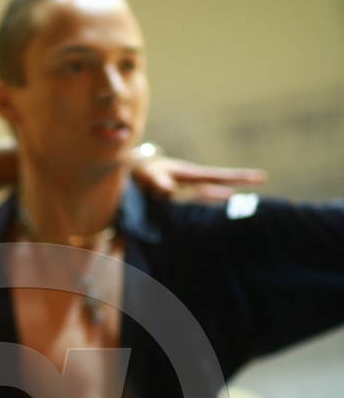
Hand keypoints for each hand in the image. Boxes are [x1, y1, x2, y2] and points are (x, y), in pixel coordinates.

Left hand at [132, 154, 265, 202]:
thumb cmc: (143, 173)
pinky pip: (200, 209)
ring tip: (245, 211)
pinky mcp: (182, 204)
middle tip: (262, 187)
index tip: (261, 177)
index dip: (240, 178)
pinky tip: (219, 224)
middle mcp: (194, 185)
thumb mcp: (150, 176)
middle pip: (222, 187)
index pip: (220, 177)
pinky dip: (209, 215)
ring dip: (226, 205)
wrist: (133, 175)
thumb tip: (169, 192)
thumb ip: (158, 183)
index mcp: (191, 176)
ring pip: (213, 200)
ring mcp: (190, 193)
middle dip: (240, 188)